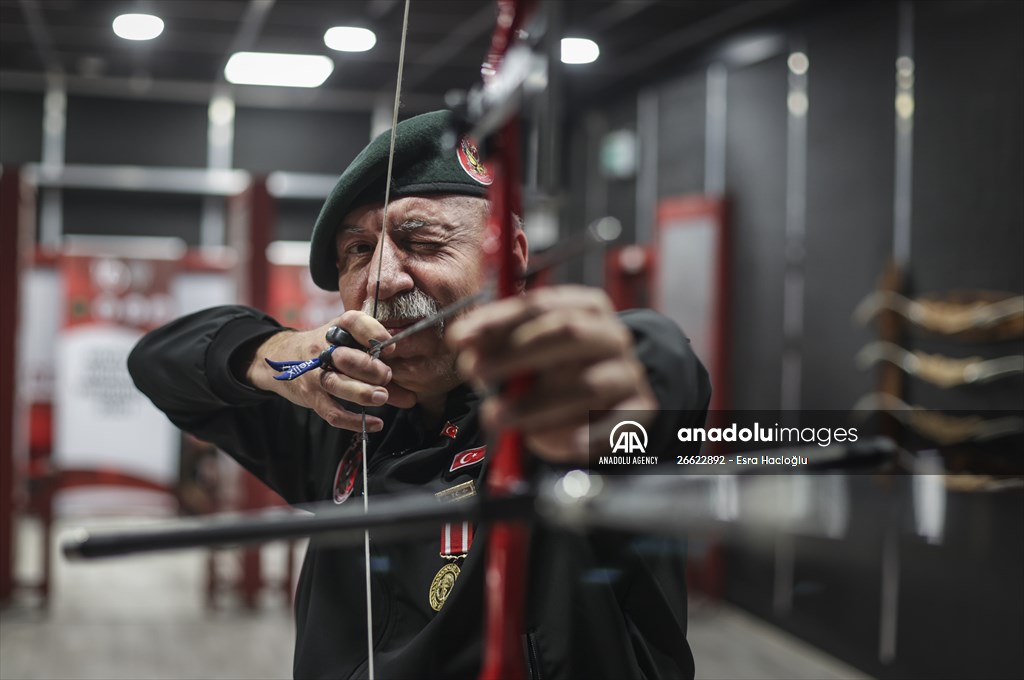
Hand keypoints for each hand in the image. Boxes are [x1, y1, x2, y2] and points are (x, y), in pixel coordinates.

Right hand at [247, 310, 416, 431]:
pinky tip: (376, 423)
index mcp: (337, 328)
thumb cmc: (327, 350)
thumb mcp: (348, 345)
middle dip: (369, 368)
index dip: (372, 332)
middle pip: (346, 357)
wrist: (281, 358)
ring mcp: (314, 373)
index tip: (391, 344)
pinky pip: (332, 411)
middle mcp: (324, 349)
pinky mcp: (311, 396)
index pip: (353, 322)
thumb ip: (379, 367)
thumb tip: (411, 395)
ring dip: (362, 392)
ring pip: (338, 384)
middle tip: (388, 376)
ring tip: (383, 397)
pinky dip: (354, 420)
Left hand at [448, 286, 656, 463]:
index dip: (496, 319)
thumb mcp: (528, 353)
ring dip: (536, 404)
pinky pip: (616, 424)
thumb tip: (467, 348)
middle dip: (516, 353)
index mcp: (584, 308)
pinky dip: (588, 435)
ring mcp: (628, 373)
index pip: (539, 304)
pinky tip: (562, 444)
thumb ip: (498, 347)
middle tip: (478, 372)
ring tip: (497, 417)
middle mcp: (610, 335)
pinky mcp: (641, 411)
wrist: (616, 400)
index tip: (461, 338)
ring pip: (587, 385)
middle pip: (567, 333)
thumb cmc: (563, 371)